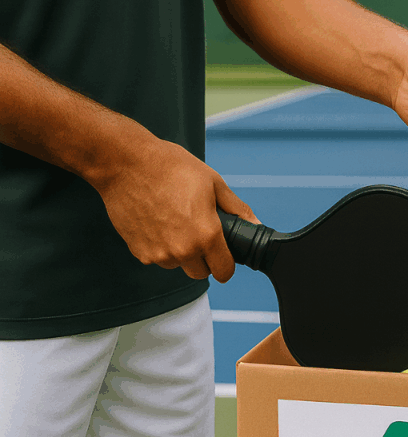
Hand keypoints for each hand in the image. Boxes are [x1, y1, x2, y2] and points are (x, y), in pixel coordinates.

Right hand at [91, 138, 260, 282]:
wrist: (125, 164)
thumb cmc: (169, 168)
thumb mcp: (213, 183)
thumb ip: (236, 209)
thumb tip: (254, 224)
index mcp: (206, 235)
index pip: (224, 271)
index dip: (226, 264)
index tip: (223, 256)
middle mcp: (183, 250)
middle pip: (201, 272)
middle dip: (204, 258)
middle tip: (198, 232)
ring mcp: (159, 254)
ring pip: (178, 265)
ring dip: (180, 253)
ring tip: (174, 222)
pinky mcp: (138, 251)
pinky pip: (157, 258)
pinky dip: (160, 247)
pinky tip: (157, 222)